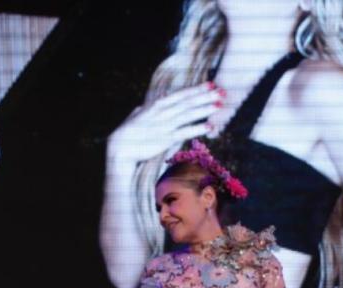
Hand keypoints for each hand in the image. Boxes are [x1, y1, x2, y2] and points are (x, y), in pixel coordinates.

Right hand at [107, 82, 222, 163]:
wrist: (120, 148)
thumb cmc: (128, 132)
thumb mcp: (139, 113)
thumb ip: (152, 104)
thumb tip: (162, 95)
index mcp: (157, 105)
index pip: (181, 94)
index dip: (196, 89)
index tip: (211, 84)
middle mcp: (163, 112)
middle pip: (188, 102)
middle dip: (206, 96)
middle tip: (222, 91)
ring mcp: (165, 125)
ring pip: (189, 114)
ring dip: (205, 109)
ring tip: (220, 105)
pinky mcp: (166, 139)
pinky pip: (185, 132)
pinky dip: (198, 128)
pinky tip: (210, 126)